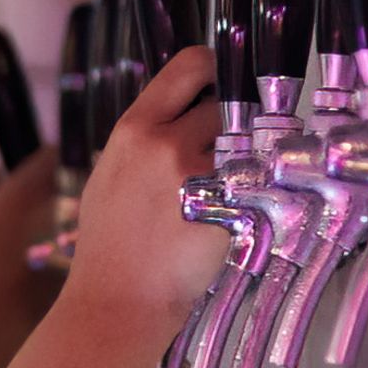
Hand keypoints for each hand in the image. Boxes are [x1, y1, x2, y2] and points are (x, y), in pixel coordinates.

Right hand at [67, 51, 229, 334]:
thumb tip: (184, 114)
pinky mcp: (229, 206)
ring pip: (245, 143)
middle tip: (218, 156)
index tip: (222, 83)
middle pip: (225, 104)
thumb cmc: (110, 246)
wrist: (117, 302)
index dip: (214, 69)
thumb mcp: (111, 175)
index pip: (191, 65)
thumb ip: (145, 140)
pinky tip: (232, 216)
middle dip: (226, 126)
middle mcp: (167, 143)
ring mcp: (199, 175)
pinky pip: (257, 181)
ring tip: (221, 193)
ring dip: (242, 160)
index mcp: (133, 130)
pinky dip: (253, 192)